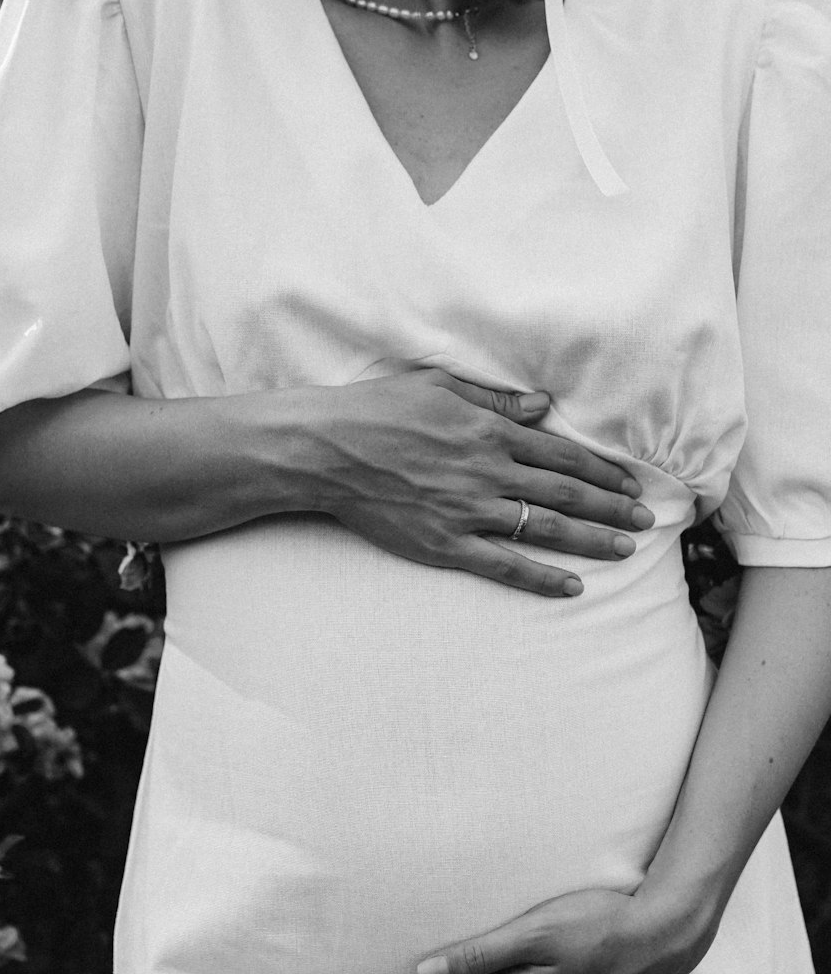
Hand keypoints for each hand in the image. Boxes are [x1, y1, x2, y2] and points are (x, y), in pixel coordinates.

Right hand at [305, 369, 654, 598]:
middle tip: (646, 522)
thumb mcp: (438, 387)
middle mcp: (488, 472)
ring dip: (591, 542)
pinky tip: (571, 587)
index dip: (601, 472)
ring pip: (544, 530)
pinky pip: (503, 565)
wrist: (327, 452)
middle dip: (611, 509)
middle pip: (565, 494)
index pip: (561, 455)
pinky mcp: (446, 544)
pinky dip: (540, 577)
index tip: (628, 485)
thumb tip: (542, 408)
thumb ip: (495, 400)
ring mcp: (468, 512)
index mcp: (489, 431)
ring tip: (625, 551)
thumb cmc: (377, 411)